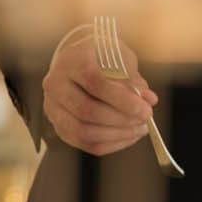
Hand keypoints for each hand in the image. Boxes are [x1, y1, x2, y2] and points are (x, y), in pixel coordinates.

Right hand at [40, 25, 158, 155]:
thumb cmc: (103, 57)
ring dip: (117, 134)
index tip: (146, 107)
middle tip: (146, 118)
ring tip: (140, 128)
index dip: (122, 99)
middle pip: (87, 110)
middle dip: (122, 119)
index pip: (94, 83)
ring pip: (83, 131)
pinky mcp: (58, 126)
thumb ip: (133, 79)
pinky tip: (129, 136)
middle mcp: (55, 85)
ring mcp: (52, 108)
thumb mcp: (120, 58)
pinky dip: (110, 144)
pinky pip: (84, 143)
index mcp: (71, 61)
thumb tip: (149, 100)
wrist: (78, 61)